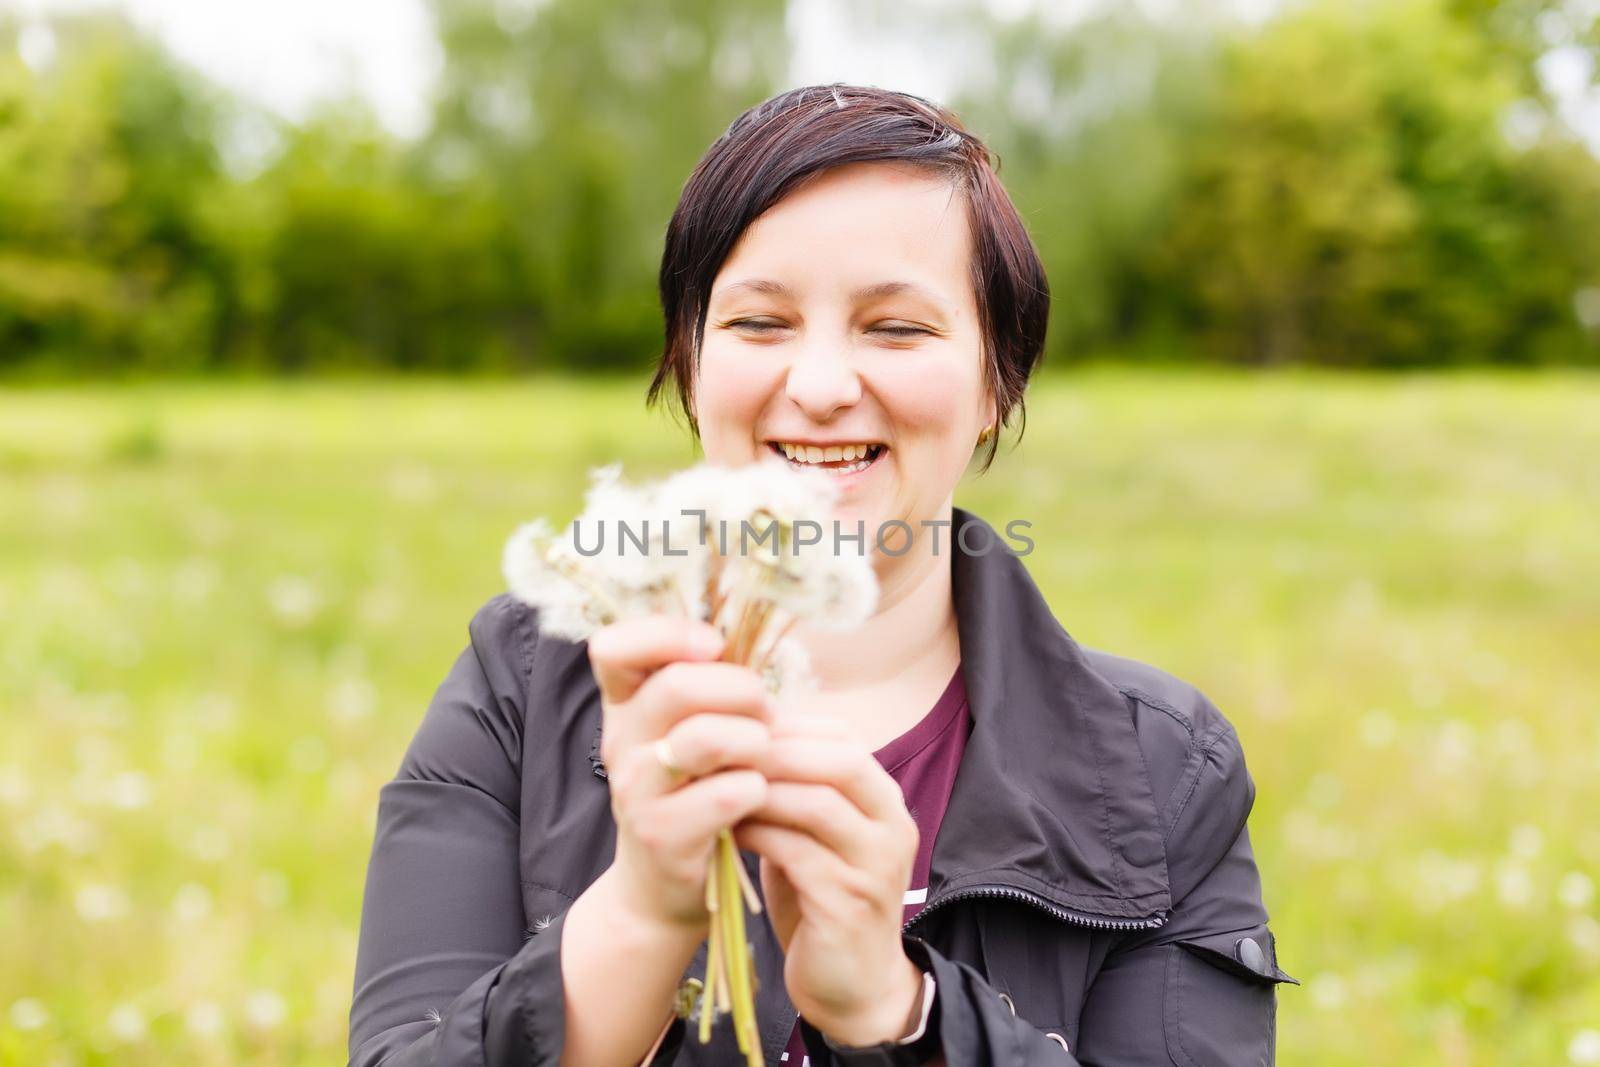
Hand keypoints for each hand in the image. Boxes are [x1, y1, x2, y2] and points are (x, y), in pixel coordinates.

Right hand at [586, 616, 774, 934]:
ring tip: (764, 753)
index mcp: (623, 707)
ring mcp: (636, 790)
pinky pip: (726, 793)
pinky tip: (758, 795)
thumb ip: (705, 686)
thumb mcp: (687, 732)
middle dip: (740, 689)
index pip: (614, 646)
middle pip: (676, 686)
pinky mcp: (662, 833)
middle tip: (764, 711)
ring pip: (705, 738)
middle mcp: (619, 742)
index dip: (667, 633)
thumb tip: (749, 640)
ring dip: (753, 739)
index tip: (714, 646)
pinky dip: (756, 788)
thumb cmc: (691, 793)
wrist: (659, 887)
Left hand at [732, 711, 926, 1045]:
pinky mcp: (851, 905)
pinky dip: (759, 836)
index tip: (736, 729)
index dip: (790, 727)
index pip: (846, 740)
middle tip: (722, 752)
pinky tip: (728, 833)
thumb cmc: (821, 899)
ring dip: (761, 792)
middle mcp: (893, 827)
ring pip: (819, 805)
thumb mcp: (813, 835)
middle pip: (842, 762)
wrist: (851, 986)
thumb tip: (741, 734)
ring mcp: (877, 867)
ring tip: (718, 789)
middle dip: (777, 751)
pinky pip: (800, 854)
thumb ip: (795, 790)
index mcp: (885, 802)